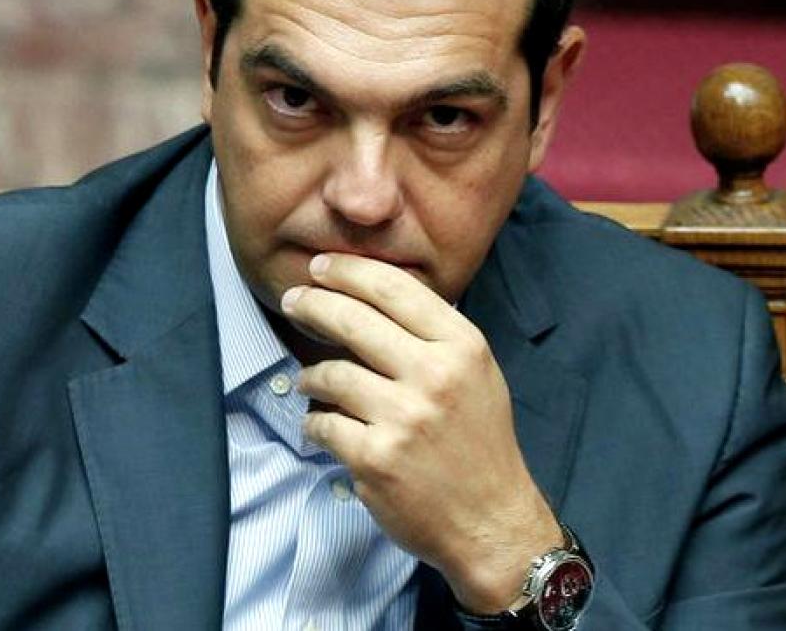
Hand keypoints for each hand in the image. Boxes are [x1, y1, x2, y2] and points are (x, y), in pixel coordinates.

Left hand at [284, 253, 562, 613]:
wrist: (491, 520)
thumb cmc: (480, 443)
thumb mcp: (477, 374)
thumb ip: (434, 336)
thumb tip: (375, 295)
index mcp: (462, 347)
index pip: (395, 289)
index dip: (349, 271)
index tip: (321, 267)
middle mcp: (435, 375)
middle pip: (354, 320)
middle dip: (314, 304)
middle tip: (294, 300)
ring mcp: (404, 417)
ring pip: (331, 374)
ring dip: (311, 376)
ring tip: (309, 380)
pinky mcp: (375, 458)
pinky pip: (323, 425)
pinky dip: (314, 424)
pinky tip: (320, 426)